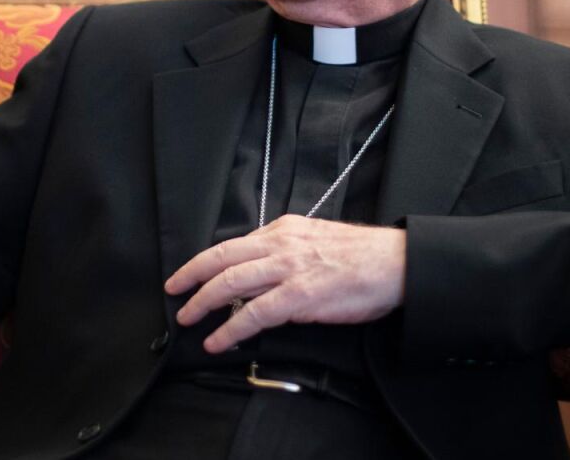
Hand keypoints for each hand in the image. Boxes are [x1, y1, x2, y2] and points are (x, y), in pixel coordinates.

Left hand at [163, 215, 406, 352]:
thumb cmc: (362, 257)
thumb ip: (287, 252)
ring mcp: (289, 268)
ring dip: (203, 301)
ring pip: (231, 281)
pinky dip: (230, 328)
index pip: (234, 244)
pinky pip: (254, 312)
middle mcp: (280, 243)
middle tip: (173, 292)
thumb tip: (262, 272)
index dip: (206, 260)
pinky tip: (217, 339)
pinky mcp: (299, 295)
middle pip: (222, 257)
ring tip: (187, 317)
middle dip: (191, 276)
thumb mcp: (316, 240)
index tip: (189, 273)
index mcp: (284, 229)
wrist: (395, 263)